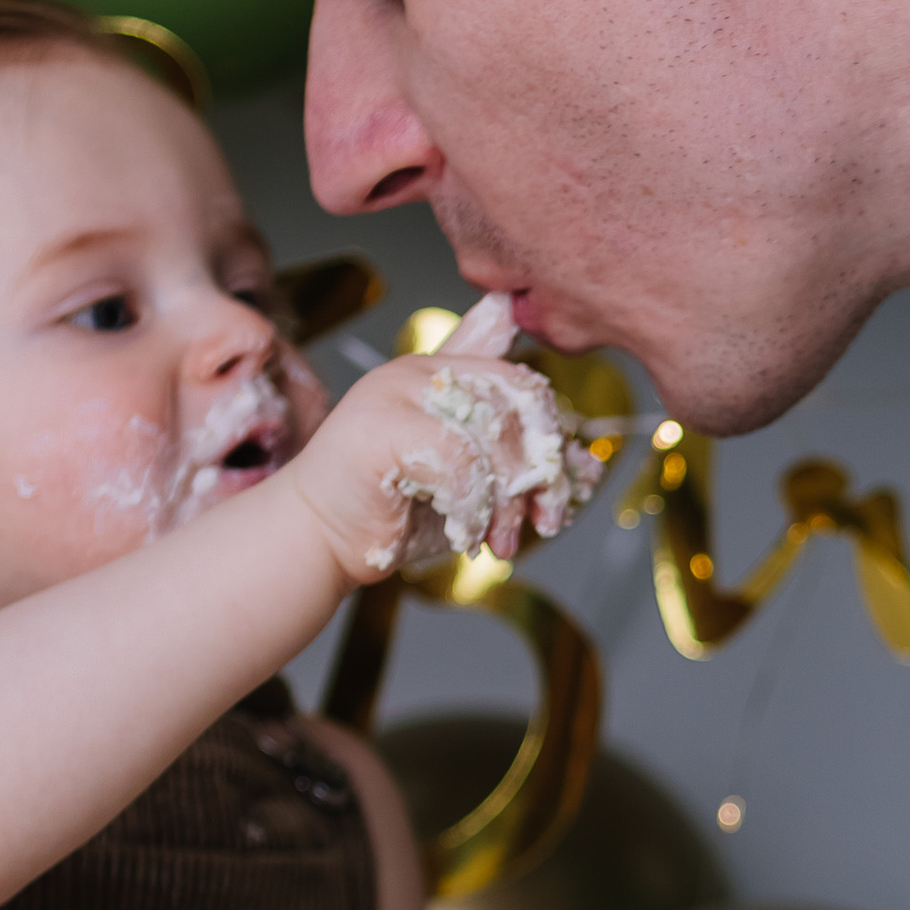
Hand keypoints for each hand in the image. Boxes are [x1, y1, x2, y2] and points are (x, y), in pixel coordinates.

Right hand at [283, 296, 595, 585]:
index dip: (552, 438)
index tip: (555, 494)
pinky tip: (464, 533)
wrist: (321, 538)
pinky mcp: (380, 428)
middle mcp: (422, 369)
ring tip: (499, 539)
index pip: (524, 382)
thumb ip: (523, 463)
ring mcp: (396, 392)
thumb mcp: (478, 486)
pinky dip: (472, 506)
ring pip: (492, 433)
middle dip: (542, 470)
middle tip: (543, 521)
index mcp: (446, 370)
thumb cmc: (398, 511)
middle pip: (519, 400)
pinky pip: (458, 462)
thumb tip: (588, 464)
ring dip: (508, 500)